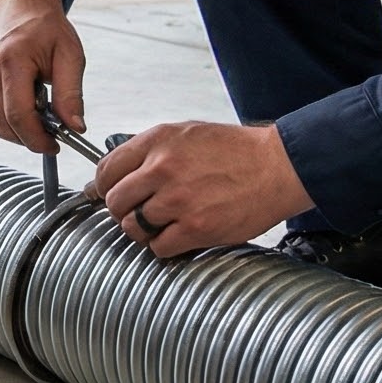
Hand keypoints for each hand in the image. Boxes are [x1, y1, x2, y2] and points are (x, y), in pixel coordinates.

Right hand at [0, 0, 85, 153]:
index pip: (19, 115)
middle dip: (30, 137)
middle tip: (52, 132)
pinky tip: (23, 97)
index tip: (55, 145)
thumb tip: (75, 129)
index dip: (37, 138)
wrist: (19, 1)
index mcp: (11, 58)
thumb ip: (71, 94)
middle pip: (4, 125)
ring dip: (19, 126)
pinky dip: (7, 115)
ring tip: (39, 106)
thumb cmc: (46, 25)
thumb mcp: (70, 55)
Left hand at [94, 122, 314, 257]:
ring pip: (133, 228)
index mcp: (158, 141)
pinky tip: (178, 235)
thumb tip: (114, 175)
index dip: (104, 187)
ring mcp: (178, 200)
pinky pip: (158, 248)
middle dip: (123, 211)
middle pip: (115, 202)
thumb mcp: (186, 134)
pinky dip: (164, 247)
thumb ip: (149, 152)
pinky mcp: (196, 227)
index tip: (109, 195)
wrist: (276, 167)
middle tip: (137, 213)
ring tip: (162, 225)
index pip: (106, 170)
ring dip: (143, 231)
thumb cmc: (235, 151)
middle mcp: (163, 168)